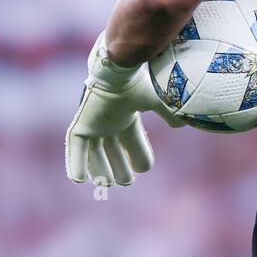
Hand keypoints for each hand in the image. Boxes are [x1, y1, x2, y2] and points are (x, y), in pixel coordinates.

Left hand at [65, 32, 166, 185]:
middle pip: (113, 148)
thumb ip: (169, 113)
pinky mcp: (81, 123)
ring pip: (94, 152)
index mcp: (126, 114)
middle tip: (126, 182)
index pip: (132, 138)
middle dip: (119, 165)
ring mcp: (94, 122)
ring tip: (106, 185)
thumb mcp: (159, 101)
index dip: (138, 154)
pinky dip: (76, 163)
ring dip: (99, 169)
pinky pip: (75, 148)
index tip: (144, 169)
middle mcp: (109, 120)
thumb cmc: (139, 85)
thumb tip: (181, 125)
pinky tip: (79, 180)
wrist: (120, 72)